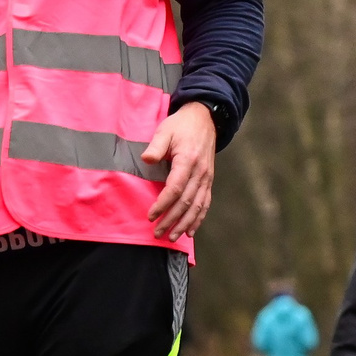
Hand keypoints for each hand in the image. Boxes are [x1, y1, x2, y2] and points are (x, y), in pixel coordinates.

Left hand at [142, 102, 218, 238]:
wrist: (205, 119)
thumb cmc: (181, 125)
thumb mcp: (165, 130)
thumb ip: (156, 146)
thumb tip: (146, 159)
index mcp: (188, 161)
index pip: (175, 188)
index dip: (163, 204)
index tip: (151, 215)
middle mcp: (200, 173)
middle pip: (185, 202)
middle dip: (171, 220)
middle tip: (157, 232)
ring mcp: (207, 178)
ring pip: (197, 207)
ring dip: (184, 224)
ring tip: (172, 237)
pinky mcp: (209, 181)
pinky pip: (205, 203)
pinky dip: (199, 219)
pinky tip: (191, 231)